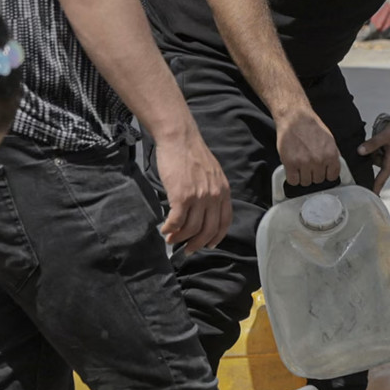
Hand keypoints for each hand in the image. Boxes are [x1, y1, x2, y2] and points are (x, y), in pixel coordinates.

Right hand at [152, 127, 231, 256]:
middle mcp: (214, 196)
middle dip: (197, 244)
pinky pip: (176, 222)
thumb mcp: (212, 173)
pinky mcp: (182, 196)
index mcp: (223, 191)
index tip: (208, 245)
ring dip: (179, 238)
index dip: (217, 237)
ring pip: (191, 228)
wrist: (179, 138)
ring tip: (171, 239)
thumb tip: (205, 210)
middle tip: (187, 250)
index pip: (225, 222)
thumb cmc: (191, 154)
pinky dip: (170, 229)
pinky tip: (164, 229)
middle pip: (208, 230)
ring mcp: (199, 197)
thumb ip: (212, 191)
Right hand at [274, 107, 341, 187]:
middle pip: (318, 180)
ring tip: (300, 165)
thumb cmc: (311, 126)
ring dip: (302, 176)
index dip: (326, 174)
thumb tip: (333, 168)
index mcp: (331, 155)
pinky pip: (293, 181)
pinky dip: (292, 177)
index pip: (332, 176)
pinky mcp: (290, 164)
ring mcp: (304, 163)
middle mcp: (319, 160)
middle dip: (313, 174)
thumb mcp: (329, 140)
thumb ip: (332, 155)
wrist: (295, 118)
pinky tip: (293, 169)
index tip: (322, 171)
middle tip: (308, 164)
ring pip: (305, 182)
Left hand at [358, 114, 389, 193]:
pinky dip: (387, 149)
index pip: (381, 179)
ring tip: (387, 141)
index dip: (375, 188)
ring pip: (384, 159)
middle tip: (381, 143)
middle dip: (376, 154)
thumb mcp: (383, 137)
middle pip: (379, 165)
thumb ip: (370, 145)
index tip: (372, 197)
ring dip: (382, 151)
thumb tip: (360, 151)